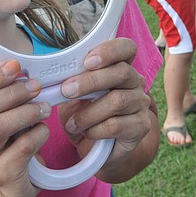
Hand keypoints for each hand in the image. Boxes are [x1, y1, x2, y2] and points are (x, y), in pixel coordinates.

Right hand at [0, 60, 51, 196]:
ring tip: (44, 107)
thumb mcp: (1, 115)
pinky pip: (21, 148)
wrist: (12, 184)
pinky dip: (37, 134)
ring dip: (25, 112)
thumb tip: (17, 68)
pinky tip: (43, 130)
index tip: (15, 66)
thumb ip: (2, 94)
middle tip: (35, 87)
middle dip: (10, 94)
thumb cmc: (9, 141)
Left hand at [57, 38, 155, 180]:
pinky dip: (96, 130)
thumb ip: (71, 82)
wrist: (98, 148)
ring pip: (117, 100)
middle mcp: (135, 82)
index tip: (87, 62)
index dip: (109, 51)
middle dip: (90, 81)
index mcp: (121, 66)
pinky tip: (87, 133)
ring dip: (88, 113)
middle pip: (122, 72)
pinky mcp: (142, 126)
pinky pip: (117, 125)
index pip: (127, 48)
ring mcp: (141, 103)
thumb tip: (54, 79)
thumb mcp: (74, 96)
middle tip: (66, 91)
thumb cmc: (85, 114)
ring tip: (72, 124)